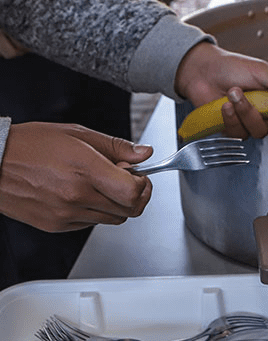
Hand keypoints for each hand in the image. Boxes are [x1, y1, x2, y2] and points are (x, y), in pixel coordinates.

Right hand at [0, 123, 153, 231]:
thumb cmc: (30, 144)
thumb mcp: (78, 134)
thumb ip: (116, 146)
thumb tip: (145, 153)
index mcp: (85, 170)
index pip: (134, 192)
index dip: (144, 185)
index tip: (141, 175)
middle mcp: (76, 196)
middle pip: (129, 210)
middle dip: (135, 195)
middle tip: (125, 179)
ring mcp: (65, 214)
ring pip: (112, 219)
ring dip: (115, 204)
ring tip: (99, 183)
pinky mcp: (55, 226)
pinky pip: (90, 224)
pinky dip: (94, 211)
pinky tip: (82, 193)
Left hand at [174, 42, 267, 140]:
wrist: (201, 72)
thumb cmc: (231, 66)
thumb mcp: (259, 70)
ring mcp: (252, 120)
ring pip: (260, 130)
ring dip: (247, 112)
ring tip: (234, 93)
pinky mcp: (235, 128)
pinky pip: (240, 132)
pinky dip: (231, 118)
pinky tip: (224, 105)